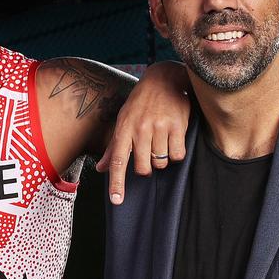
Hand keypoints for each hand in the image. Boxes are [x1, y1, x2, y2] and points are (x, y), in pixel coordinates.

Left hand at [96, 60, 189, 204]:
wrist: (163, 78)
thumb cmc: (140, 103)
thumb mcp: (123, 121)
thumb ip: (114, 148)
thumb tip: (101, 169)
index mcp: (124, 129)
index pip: (118, 161)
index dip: (117, 182)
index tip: (117, 200)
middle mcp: (140, 129)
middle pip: (143, 168)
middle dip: (146, 168)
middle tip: (148, 153)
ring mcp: (159, 127)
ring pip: (161, 163)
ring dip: (162, 159)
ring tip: (161, 142)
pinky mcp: (178, 125)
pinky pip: (177, 155)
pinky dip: (176, 154)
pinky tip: (173, 140)